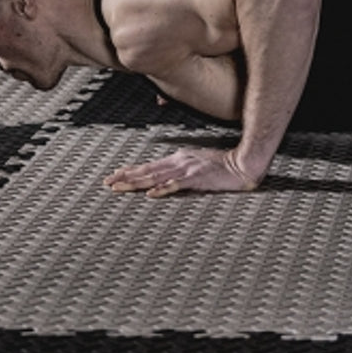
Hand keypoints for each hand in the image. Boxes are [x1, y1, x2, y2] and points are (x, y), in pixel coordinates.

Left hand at [103, 147, 259, 197]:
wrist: (243, 164)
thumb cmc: (224, 167)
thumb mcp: (198, 165)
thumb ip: (183, 169)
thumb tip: (168, 176)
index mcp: (179, 159)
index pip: (150, 166)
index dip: (131, 170)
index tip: (116, 174)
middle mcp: (180, 162)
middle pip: (148, 171)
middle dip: (126, 177)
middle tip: (108, 182)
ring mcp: (188, 169)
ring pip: (156, 177)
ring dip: (136, 183)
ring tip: (120, 187)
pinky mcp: (197, 179)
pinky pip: (176, 185)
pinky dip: (162, 189)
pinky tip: (151, 194)